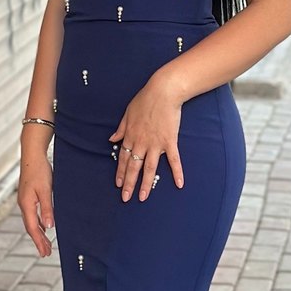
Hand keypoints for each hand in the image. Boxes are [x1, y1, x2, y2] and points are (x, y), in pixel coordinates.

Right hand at [17, 148, 53, 256]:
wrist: (32, 155)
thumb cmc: (39, 171)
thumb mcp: (46, 190)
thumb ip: (47, 208)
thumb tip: (49, 226)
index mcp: (27, 204)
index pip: (33, 228)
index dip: (39, 241)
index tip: (45, 252)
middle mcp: (24, 204)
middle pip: (31, 227)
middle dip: (38, 241)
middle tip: (46, 253)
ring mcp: (25, 201)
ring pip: (32, 222)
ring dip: (39, 234)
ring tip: (46, 244)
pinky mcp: (28, 196)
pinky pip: (33, 215)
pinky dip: (38, 224)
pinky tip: (44, 226)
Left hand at [108, 75, 184, 201]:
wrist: (163, 91)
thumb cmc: (145, 99)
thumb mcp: (127, 113)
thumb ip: (120, 129)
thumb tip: (111, 139)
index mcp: (130, 136)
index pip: (123, 158)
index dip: (120, 172)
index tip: (118, 184)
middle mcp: (141, 143)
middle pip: (133, 167)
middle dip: (128, 183)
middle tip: (125, 198)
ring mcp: (156, 143)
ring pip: (149, 168)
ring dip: (145, 184)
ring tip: (143, 197)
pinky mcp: (170, 141)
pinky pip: (173, 160)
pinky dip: (177, 172)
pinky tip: (179, 184)